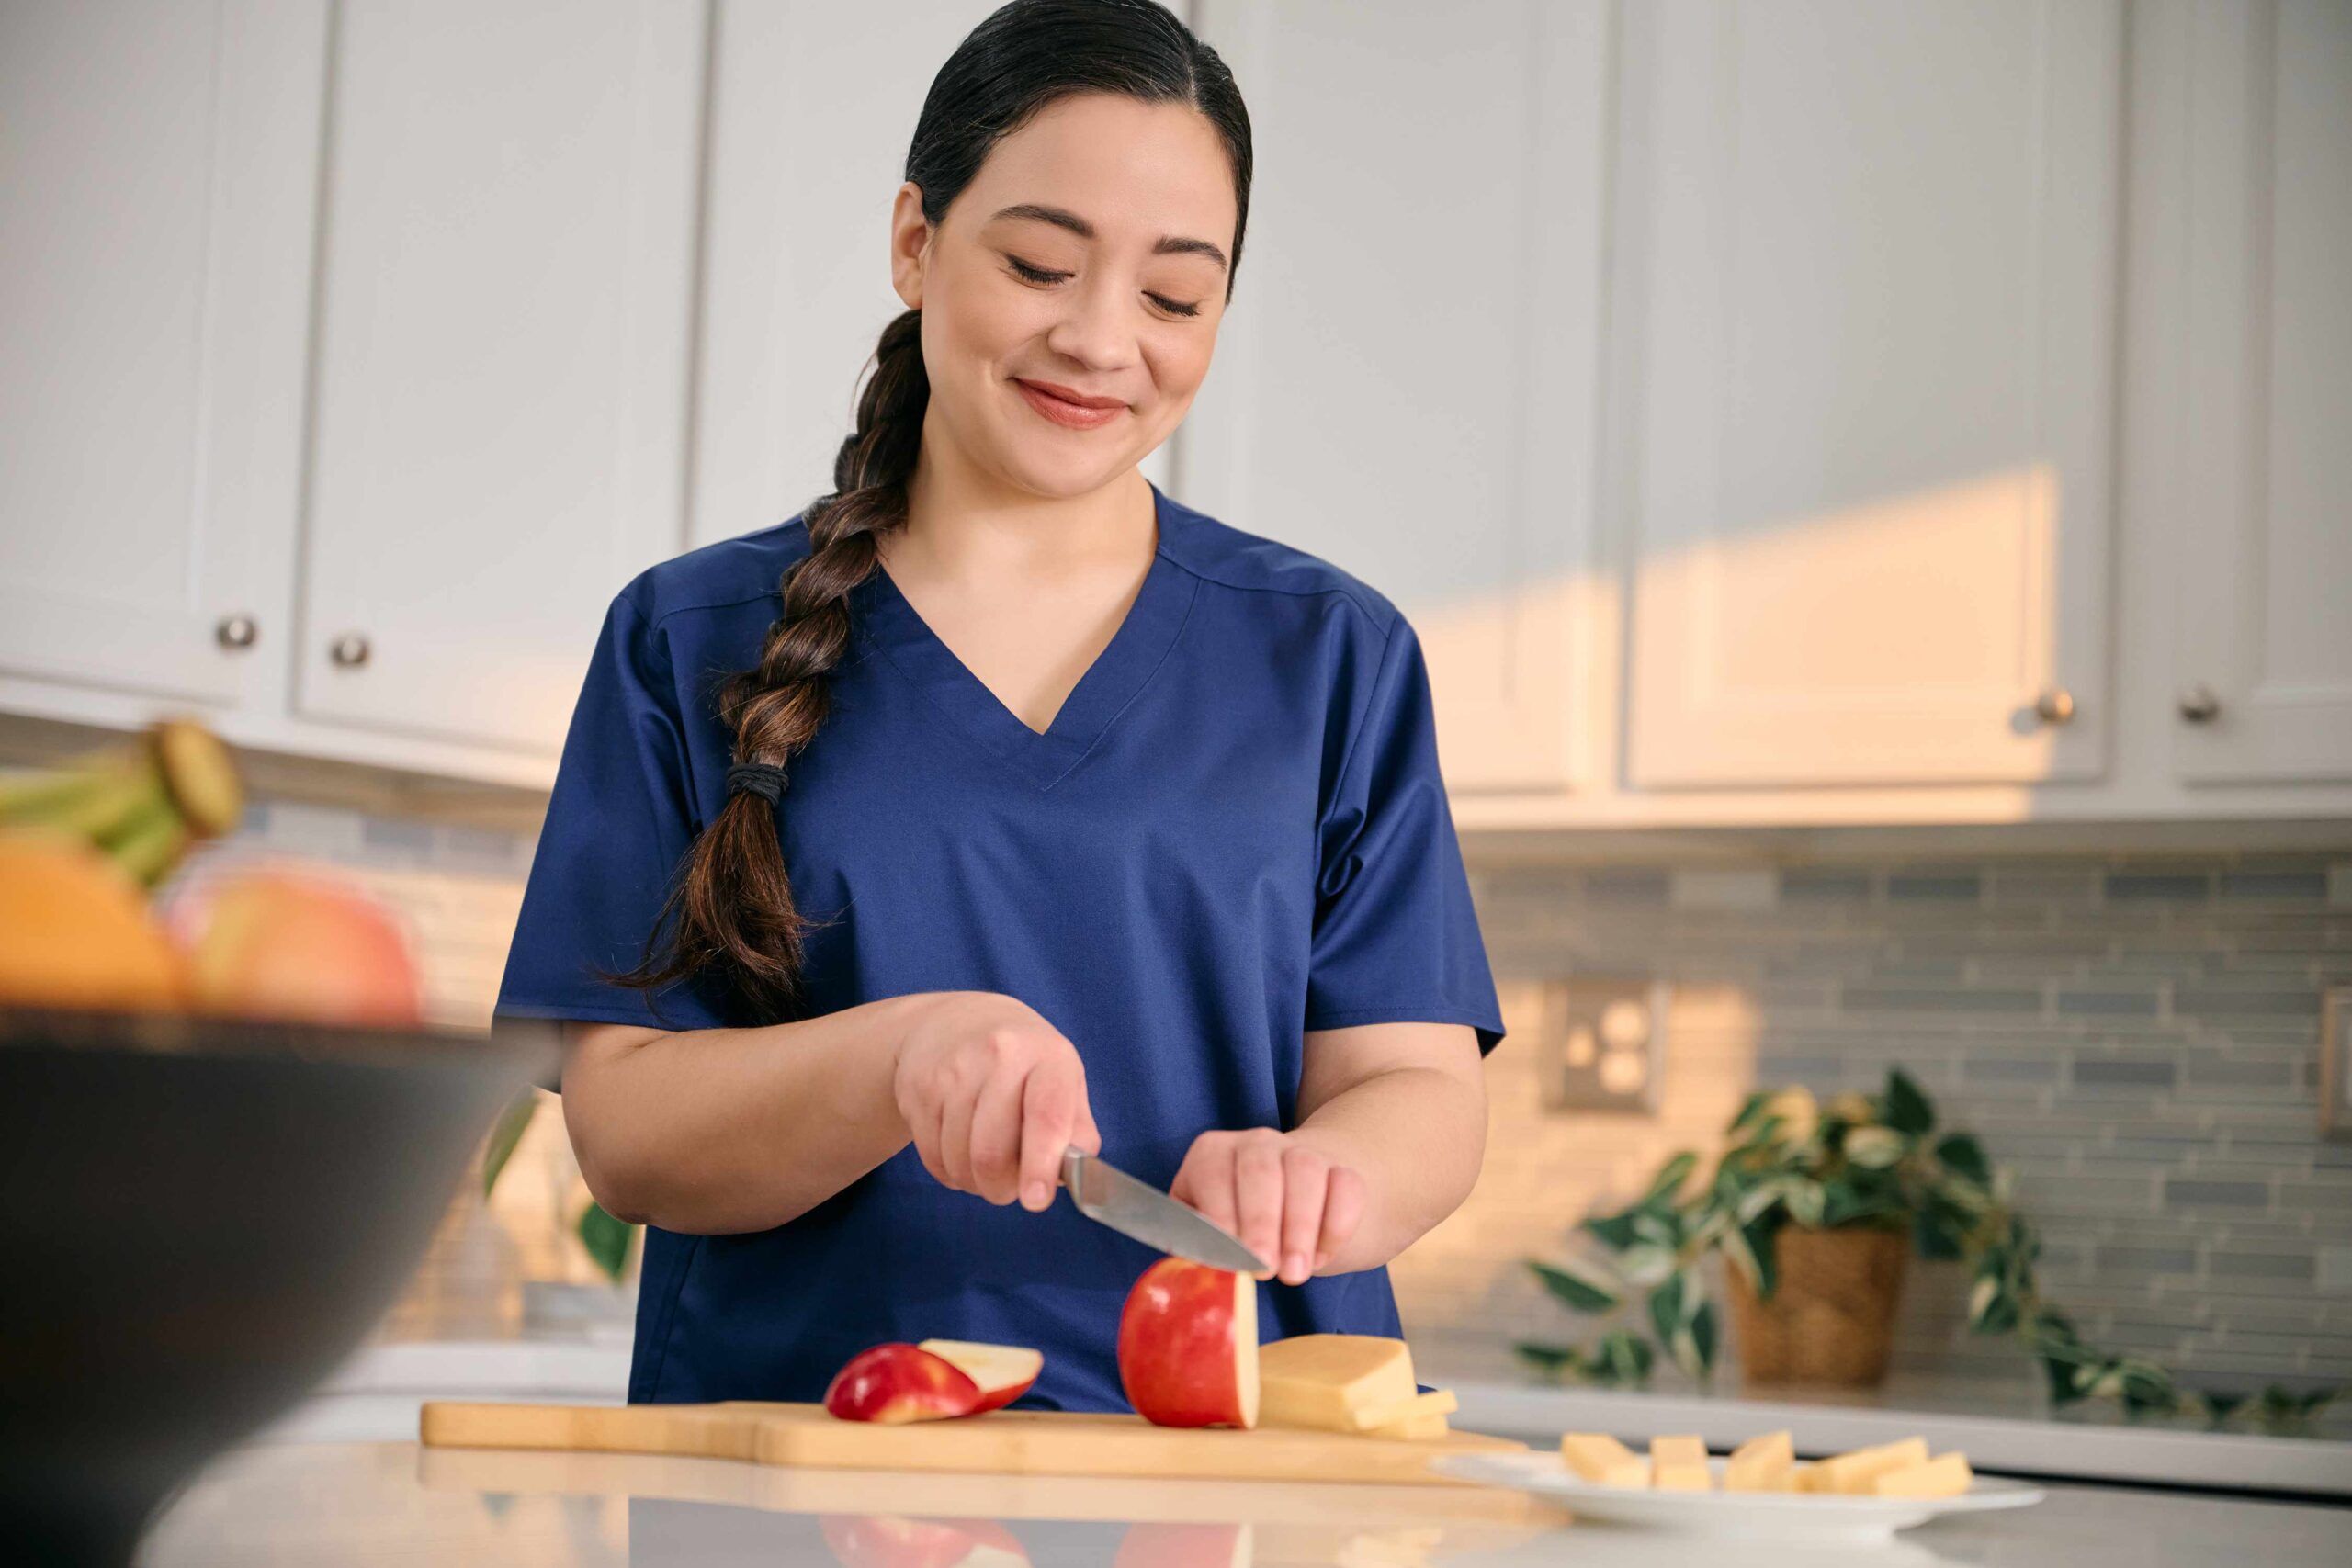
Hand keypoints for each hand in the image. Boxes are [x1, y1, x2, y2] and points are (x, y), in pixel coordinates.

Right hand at [891, 992, 1100, 1210]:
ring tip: (984, 1168)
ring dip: (973, 1183)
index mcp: (1047, 1056)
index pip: (1046, 1116)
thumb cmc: (1022, 1062)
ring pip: (959, 1160)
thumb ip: (1077, 1130)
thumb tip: (1078, 1175)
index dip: (1040, 1165)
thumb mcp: (1063, 1080)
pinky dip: (948, 1172)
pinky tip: (959, 1153)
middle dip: (1001, 1189)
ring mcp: (953, 1069)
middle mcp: (999, 1055)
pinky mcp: (918, 1086)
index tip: (1036, 1200)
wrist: (956, 1021)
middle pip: (992, 1152)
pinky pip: (931, 1156)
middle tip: (1009, 1190)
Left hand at [1169, 1128, 1365, 1285]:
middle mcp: (1257, 1143)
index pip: (1214, 1175)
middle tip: (1266, 1270)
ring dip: (1300, 1228)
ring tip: (1294, 1273)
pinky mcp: (1342, 1169)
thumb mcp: (1205, 1230)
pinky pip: (1346, 1186)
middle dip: (1262, 1224)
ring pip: (1306, 1172)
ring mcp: (1302, 1151)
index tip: (1233, 1260)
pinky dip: (1336, 1225)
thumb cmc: (1236, 1222)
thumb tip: (1194, 1271)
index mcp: (1213, 1153)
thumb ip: (1196, 1245)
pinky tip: (1321, 1257)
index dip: (1222, 1219)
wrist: (1292, 1199)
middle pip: (1260, 1169)